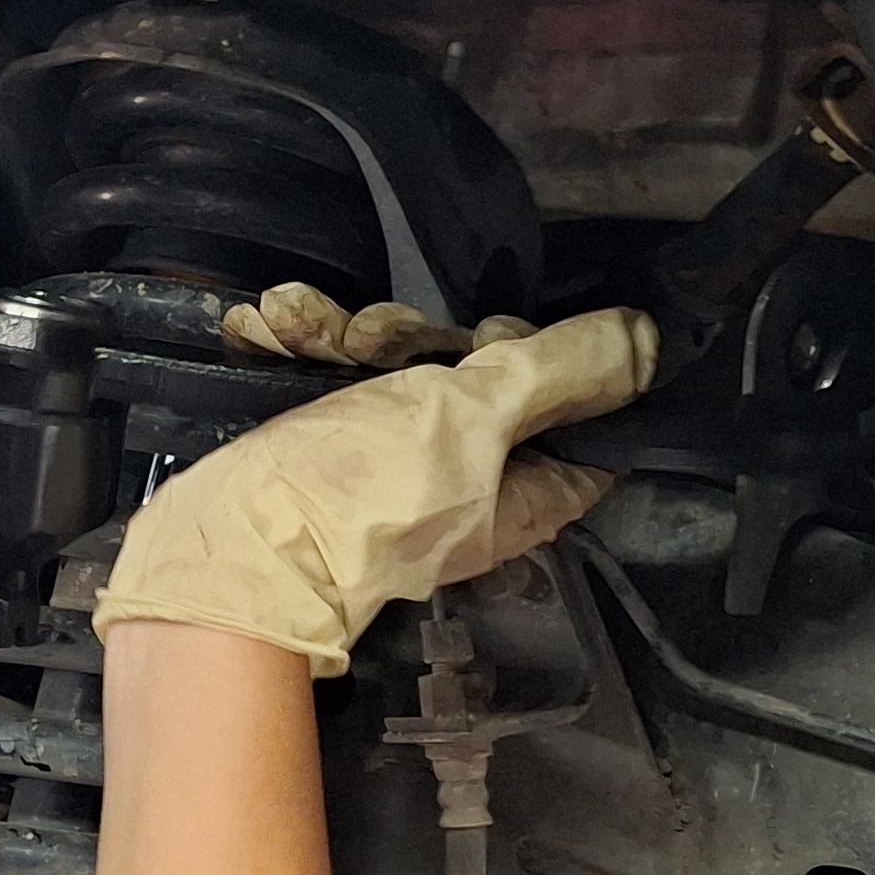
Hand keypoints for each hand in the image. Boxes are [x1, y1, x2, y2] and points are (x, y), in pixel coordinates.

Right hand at [93, 305, 657, 675]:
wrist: (226, 546)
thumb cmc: (360, 495)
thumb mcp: (469, 420)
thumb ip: (557, 370)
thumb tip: (649, 342)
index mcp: (526, 489)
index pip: (589, 422)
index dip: (572, 364)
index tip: (530, 336)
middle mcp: (470, 474)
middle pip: (492, 376)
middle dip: (436, 338)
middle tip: (399, 342)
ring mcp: (396, 455)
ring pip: (405, 362)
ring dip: (355, 333)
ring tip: (310, 330)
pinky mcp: (333, 438)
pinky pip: (338, 371)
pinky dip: (306, 343)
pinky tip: (271, 327)